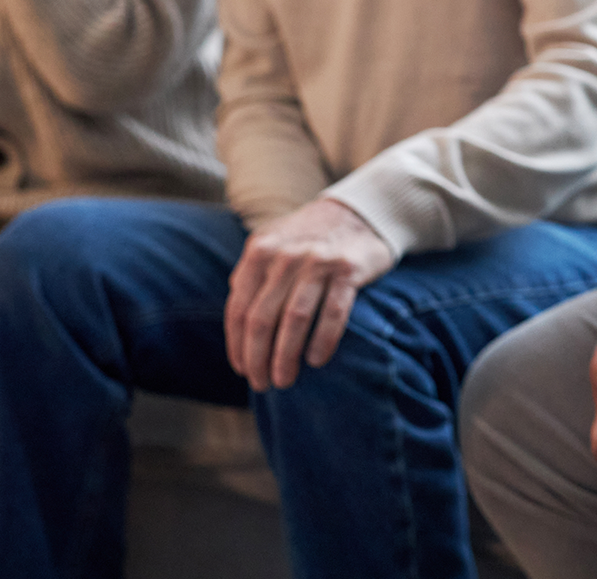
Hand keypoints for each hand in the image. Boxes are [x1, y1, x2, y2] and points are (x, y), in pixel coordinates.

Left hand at [224, 197, 393, 390]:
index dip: (237, 345)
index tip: (242, 370)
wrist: (359, 212)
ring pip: (293, 319)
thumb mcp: (272, 245)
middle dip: (258, 358)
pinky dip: (322, 341)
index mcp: (259, 251)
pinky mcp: (348, 269)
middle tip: (262, 384)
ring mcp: (317, 261)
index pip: (239, 308)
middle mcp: (285, 254)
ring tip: (284, 380)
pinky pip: (332, 313)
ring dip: (285, 357)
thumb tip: (236, 324)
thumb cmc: (309, 239)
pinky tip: (316, 360)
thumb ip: (251, 277)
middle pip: (262, 318)